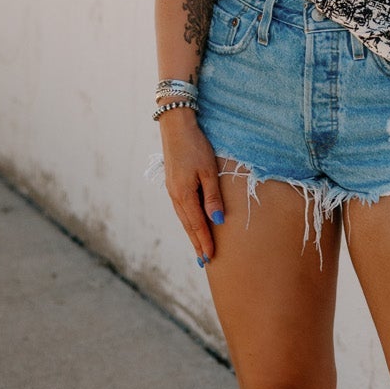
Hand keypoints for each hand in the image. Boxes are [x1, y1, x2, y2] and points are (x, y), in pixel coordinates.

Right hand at [159, 108, 224, 266]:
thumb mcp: (208, 171)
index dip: (204, 241)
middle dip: (197, 243)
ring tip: (199, 248)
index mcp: (184, 195)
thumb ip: (212, 197)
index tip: (210, 257)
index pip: (197, 225)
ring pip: (183, 218)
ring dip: (192, 233)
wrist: (176, 127)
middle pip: (188, 225)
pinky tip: (192, 224)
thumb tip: (217, 220)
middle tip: (204, 261)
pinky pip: (181, 209)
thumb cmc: (196, 146)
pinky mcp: (173, 184)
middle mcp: (175, 196)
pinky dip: (188, 221)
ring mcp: (172, 190)